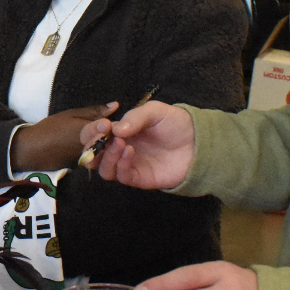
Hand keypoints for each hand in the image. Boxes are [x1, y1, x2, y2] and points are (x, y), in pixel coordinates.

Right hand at [11, 103, 117, 171]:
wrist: (33, 149)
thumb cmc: (51, 128)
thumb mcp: (71, 114)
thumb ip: (95, 111)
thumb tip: (116, 105)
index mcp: (86, 133)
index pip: (107, 128)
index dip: (112, 124)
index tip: (110, 121)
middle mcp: (88, 149)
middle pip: (108, 142)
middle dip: (112, 136)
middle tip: (112, 129)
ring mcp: (86, 160)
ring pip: (103, 151)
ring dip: (105, 144)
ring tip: (104, 137)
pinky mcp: (82, 167)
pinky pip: (95, 157)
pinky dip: (98, 151)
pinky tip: (97, 144)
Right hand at [80, 101, 195, 189]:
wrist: (198, 142)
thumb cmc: (176, 124)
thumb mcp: (155, 111)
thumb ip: (135, 117)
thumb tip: (115, 129)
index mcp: (120, 132)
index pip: (94, 134)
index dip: (92, 131)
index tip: (103, 125)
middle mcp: (120, 149)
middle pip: (92, 155)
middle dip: (91, 146)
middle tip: (103, 136)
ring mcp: (129, 165)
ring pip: (104, 169)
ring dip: (106, 157)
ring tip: (120, 144)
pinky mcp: (139, 178)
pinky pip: (122, 176)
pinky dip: (122, 164)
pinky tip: (131, 152)